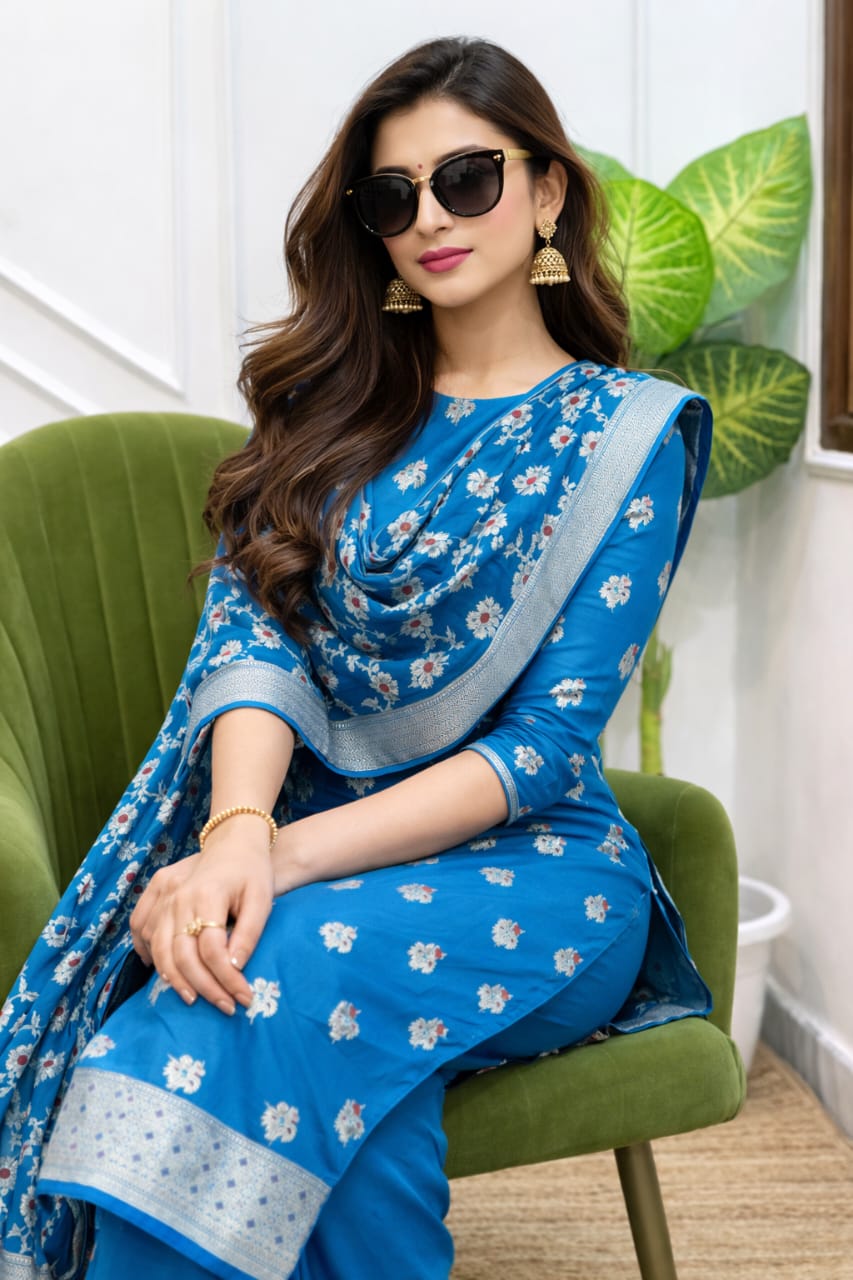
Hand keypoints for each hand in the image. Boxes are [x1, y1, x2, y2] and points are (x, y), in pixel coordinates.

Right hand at [129, 827, 273, 1014]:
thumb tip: (235, 969)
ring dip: (173, 978)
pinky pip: (140, 928)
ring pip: (158, 947)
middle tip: (225, 1007)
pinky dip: (147, 952)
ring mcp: (163, 894)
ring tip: (193, 999)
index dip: (227, 979)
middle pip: (182, 954)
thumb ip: (250, 934)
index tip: (243, 998)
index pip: (212, 951)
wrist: (234, 840)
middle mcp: (179, 896)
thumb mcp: (262, 900)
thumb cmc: (252, 872)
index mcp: (208, 895)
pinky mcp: (155, 891)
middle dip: (204, 988)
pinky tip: (161, 970)